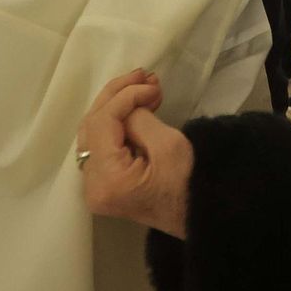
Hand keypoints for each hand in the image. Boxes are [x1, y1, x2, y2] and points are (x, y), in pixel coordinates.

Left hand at [77, 69, 192, 236]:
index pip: (102, 123)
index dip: (124, 97)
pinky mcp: (104, 182)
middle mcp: (91, 185)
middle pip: (91, 126)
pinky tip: (136, 105)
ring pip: (94, 132)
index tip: (151, 84)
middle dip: (117, 95)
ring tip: (143, 85)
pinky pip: (102, 144)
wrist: (199, 215)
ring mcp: (95, 186)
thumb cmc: (188, 183)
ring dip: (117, 105)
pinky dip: (117, 122)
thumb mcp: (168, 145)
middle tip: (143, 75)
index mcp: (107, 180)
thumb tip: (129, 105)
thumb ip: (139, 119)